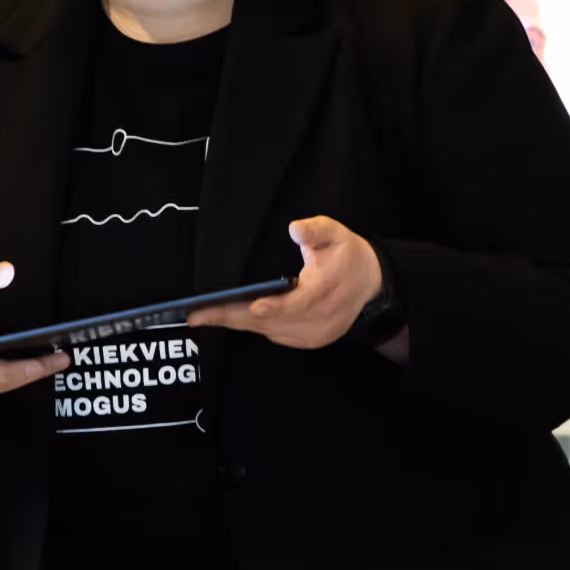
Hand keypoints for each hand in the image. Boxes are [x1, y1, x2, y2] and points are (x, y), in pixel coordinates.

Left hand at [189, 217, 383, 349]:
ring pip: (269, 332)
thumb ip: (316, 230)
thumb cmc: (348, 257)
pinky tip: (228, 318)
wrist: (371, 285)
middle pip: (272, 322)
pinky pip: (274, 336)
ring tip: (204, 315)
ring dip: (236, 323)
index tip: (254, 306)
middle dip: (233, 317)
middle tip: (198, 315)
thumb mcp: (337, 234)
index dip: (276, 307)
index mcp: (326, 291)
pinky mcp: (308, 340)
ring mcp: (314, 334)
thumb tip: (295, 229)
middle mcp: (320, 319)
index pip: (299, 303)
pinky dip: (251, 327)